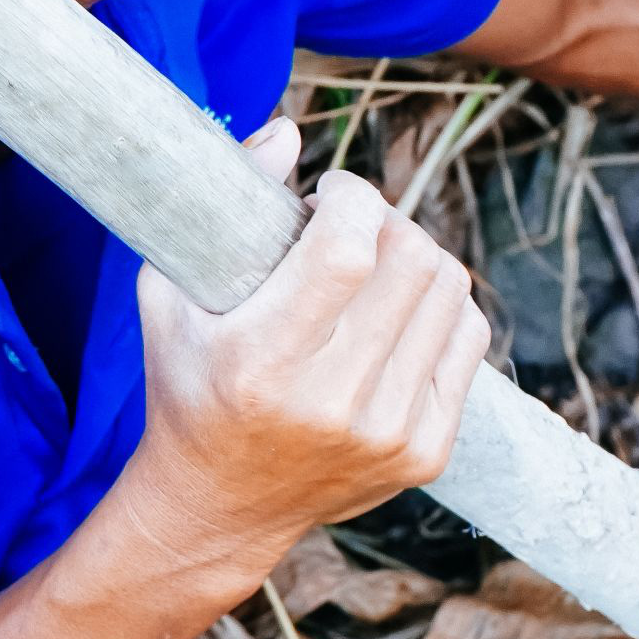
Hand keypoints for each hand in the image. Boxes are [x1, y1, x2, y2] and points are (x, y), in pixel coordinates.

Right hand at [128, 118, 489, 576]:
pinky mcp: (426, 453)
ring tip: (373, 268)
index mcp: (263, 362)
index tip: (330, 194)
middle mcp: (332, 402)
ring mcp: (388, 433)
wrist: (218, 509)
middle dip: (384, 222)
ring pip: (451, 292)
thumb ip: (220, 204)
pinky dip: (439, 309)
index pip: (347, 249)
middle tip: (351, 230)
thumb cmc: (187, 388)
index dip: (352, 198)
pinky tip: (396, 312)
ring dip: (416, 259)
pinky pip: (469, 339)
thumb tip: (288, 128)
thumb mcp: (169, 297)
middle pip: (413, 260)